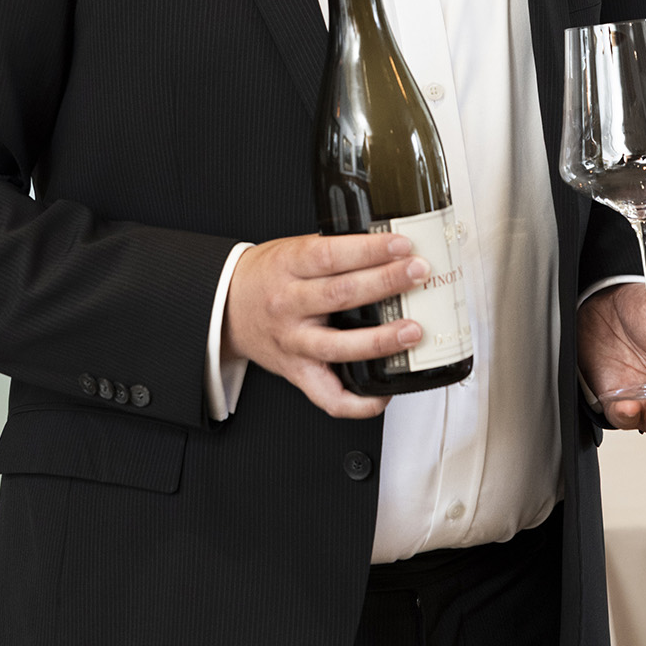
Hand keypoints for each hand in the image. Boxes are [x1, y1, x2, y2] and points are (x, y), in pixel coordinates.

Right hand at [225, 231, 431, 419]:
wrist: (227, 308)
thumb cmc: (267, 276)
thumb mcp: (291, 250)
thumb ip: (331, 250)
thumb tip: (386, 245)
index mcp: (287, 267)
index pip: (329, 255)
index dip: (367, 249)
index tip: (401, 244)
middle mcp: (288, 305)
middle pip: (340, 295)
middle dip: (386, 283)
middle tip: (418, 274)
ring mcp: (293, 343)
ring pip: (339, 347)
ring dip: (381, 340)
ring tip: (412, 331)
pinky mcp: (297, 373)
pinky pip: (329, 397)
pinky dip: (360, 401)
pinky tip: (385, 390)